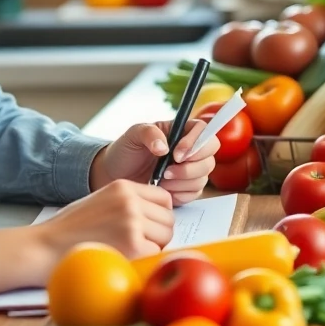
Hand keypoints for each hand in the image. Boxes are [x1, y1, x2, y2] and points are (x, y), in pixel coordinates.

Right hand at [0, 180, 176, 291]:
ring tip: (128, 252)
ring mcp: (132, 221)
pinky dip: (144, 261)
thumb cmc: (68, 229)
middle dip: (158, 235)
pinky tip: (124, 260)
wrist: (44, 246)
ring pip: (166, 237)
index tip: (149, 227)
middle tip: (138, 244)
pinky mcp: (132, 244)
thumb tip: (154, 218)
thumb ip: (127, 204)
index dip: (159, 215)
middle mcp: (130, 200)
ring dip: (153, 248)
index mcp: (123, 186)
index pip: (163, 198)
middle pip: (168, 219)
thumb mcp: (100, 202)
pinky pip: (155, 254)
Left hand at [90, 120, 219, 205]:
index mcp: (180, 131)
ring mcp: (189, 170)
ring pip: (203, 177)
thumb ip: (149, 134)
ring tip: (160, 180)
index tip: (177, 154)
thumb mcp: (133, 135)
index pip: (204, 131)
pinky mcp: (185, 188)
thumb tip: (164, 147)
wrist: (115, 174)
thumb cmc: (125, 151)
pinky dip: (180, 193)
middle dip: (189, 168)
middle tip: (166, 171)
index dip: (197, 143)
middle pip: (209, 157)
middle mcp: (190, 150)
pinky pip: (194, 193)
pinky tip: (164, 189)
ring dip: (182, 182)